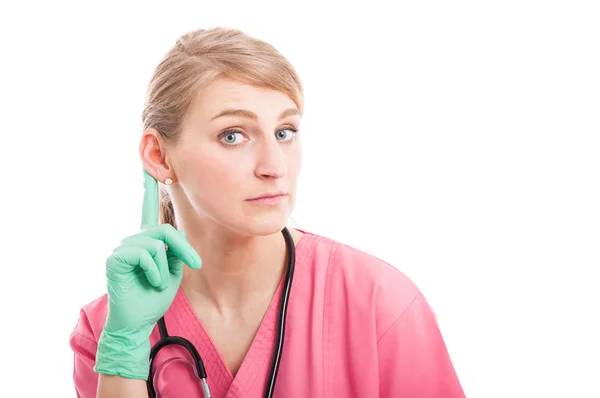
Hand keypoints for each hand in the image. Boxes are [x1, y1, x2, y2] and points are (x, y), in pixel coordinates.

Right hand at [94, 169, 201, 379]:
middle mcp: (135, 239)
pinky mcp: (116, 259)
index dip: (148, 186)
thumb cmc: (155, 296)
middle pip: (166, 230)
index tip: (147, 163)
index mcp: (149, 240)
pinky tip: (149, 282)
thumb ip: (176, 249)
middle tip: (194, 265)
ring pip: (158, 243)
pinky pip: (146, 254)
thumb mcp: (174, 269)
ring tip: (158, 281)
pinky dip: (154, 271)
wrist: (138, 322)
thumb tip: (175, 232)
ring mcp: (124, 248)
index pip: (149, 209)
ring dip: (165, 268)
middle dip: (183, 249)